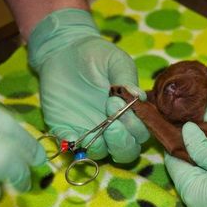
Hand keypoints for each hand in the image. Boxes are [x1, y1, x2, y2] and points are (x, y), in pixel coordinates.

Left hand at [28, 9, 148, 162]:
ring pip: (104, 154)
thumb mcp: (115, 61)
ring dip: (104, 146)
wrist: (64, 51)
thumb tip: (140, 97)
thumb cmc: (96, 55)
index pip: (141, 133)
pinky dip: (75, 146)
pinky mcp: (68, 130)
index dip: (136, 125)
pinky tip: (73, 135)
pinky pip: (73, 149)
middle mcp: (113, 126)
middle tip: (112, 117)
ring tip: (96, 127)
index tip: (119, 102)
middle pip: (127, 150)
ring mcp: (91, 131)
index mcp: (129, 112)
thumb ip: (126, 79)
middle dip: (123, 140)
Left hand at [165, 122, 206, 206]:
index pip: (173, 162)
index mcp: (191, 192)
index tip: (184, 127)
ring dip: (203, 160)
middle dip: (191, 150)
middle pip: (186, 170)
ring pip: (199, 177)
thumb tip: (185, 130)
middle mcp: (195, 203)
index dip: (177, 142)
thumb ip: (202, 147)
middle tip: (198, 130)